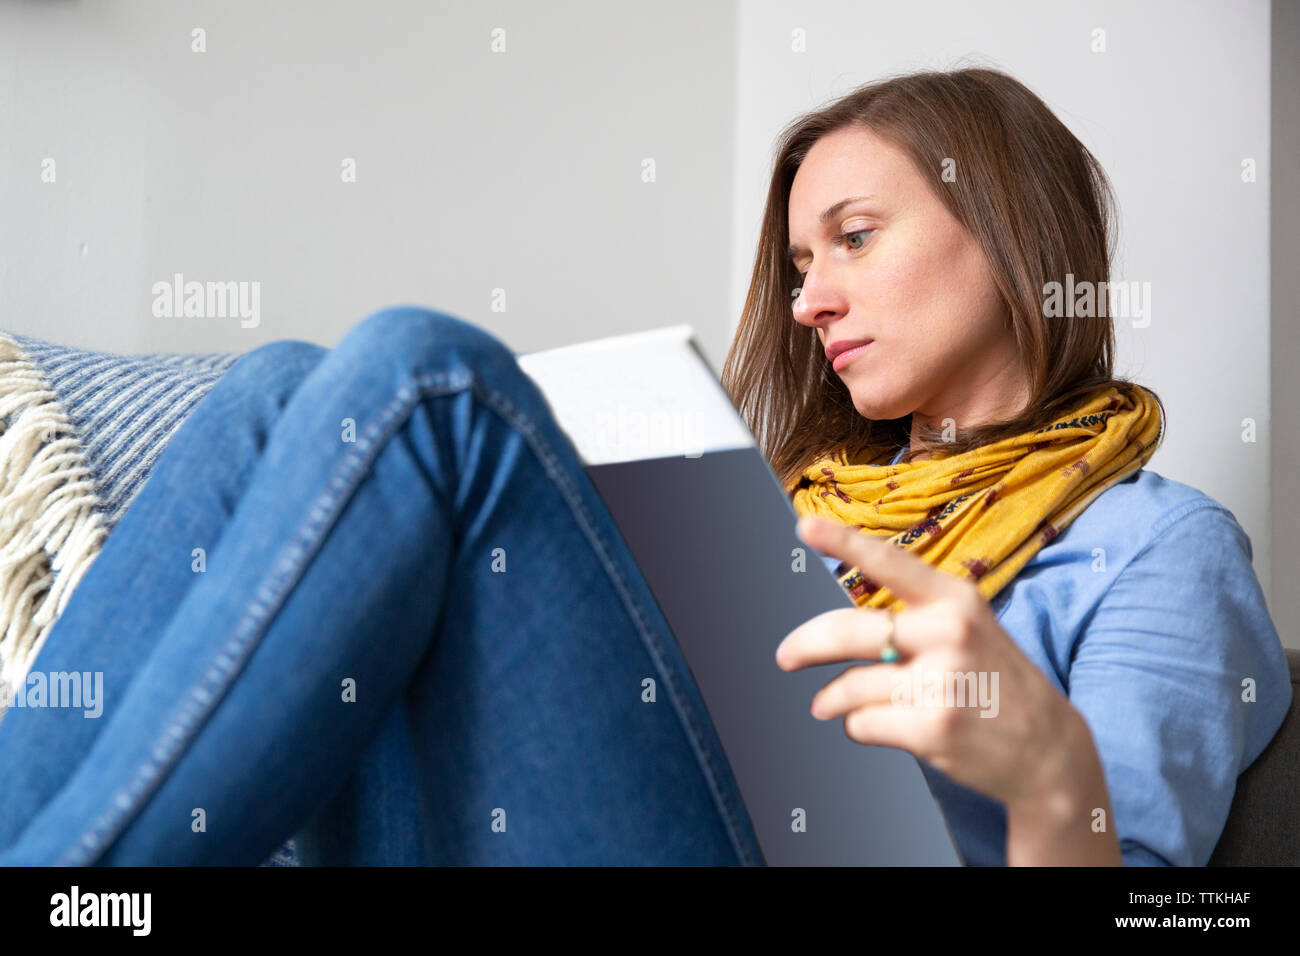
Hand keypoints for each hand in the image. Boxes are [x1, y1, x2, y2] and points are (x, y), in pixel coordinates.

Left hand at [775, 515, 1088, 810]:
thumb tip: (840, 622)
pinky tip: (878, 725)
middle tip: (786, 656)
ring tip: (831, 703)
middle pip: (848, 630)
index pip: (889, 562)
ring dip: (832, 699)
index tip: (805, 525)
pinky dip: (857, 726)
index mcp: (955, 599)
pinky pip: (862, 723)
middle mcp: (949, 633)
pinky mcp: (933, 729)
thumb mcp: (970, 628)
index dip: (843, 542)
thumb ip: (915, 616)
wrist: (1048, 750)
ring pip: (850, 685)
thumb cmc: (995, 682)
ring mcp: (942, 682)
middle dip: (805, 645)